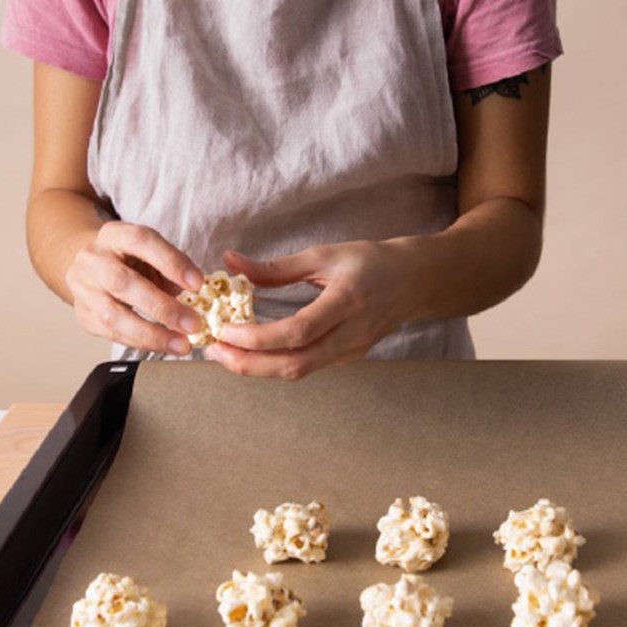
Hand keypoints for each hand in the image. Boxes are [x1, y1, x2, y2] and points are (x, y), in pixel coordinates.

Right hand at [66, 221, 203, 354]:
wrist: (91, 266)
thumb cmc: (132, 261)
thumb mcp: (152, 253)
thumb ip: (174, 269)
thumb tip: (200, 295)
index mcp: (115, 235)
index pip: (141, 241)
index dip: (171, 262)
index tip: (198, 284)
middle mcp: (93, 259)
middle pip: (123, 283)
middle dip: (163, 307)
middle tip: (193, 324)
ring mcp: (83, 289)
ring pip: (113, 315)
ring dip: (152, 334)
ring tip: (181, 344)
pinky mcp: (83, 315)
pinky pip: (112, 333)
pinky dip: (142, 342)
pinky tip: (164, 345)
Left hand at [205, 241, 422, 378]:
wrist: (414, 282)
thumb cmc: (371, 262)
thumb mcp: (324, 255)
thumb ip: (276, 267)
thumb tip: (230, 263)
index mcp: (347, 302)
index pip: (298, 332)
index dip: (257, 337)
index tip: (224, 328)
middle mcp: (351, 333)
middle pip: (295, 364)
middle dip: (248, 363)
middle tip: (212, 350)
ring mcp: (351, 351)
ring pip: (298, 371)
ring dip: (257, 368)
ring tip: (225, 353)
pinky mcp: (347, 357)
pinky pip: (306, 366)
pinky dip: (274, 363)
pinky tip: (252, 351)